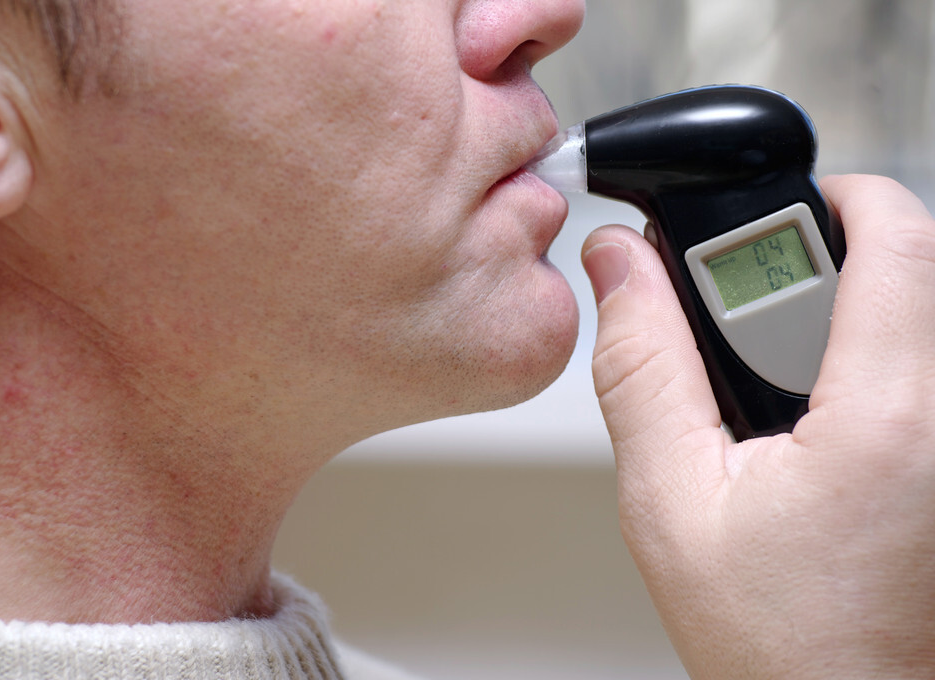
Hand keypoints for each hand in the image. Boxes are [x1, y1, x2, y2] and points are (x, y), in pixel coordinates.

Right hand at [582, 175, 934, 678]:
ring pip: (919, 320)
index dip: (829, 197)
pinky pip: (921, 371)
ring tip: (774, 392)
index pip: (896, 235)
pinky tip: (813, 426)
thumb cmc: (777, 644)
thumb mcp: (670, 501)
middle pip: (911, 270)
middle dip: (821, 268)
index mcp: (888, 417)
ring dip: (844, 320)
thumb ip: (641, 367)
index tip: (762, 220)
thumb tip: (619, 266)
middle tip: (750, 327)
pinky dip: (869, 367)